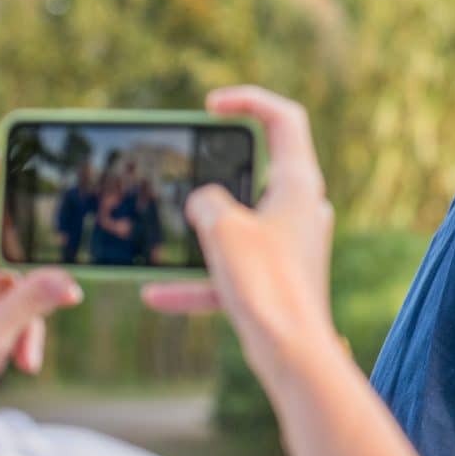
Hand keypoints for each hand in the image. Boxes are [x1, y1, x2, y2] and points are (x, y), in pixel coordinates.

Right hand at [141, 88, 336, 375]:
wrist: (293, 355)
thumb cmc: (267, 285)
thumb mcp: (223, 228)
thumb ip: (206, 201)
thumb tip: (204, 204)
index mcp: (298, 184)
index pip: (284, 119)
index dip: (249, 100)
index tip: (211, 105)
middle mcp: (300, 210)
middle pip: (258, 170)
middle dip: (216, 171)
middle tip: (183, 169)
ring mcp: (290, 245)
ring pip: (238, 224)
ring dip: (201, 231)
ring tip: (163, 231)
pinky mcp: (278, 279)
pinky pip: (231, 271)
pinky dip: (197, 281)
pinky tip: (154, 295)